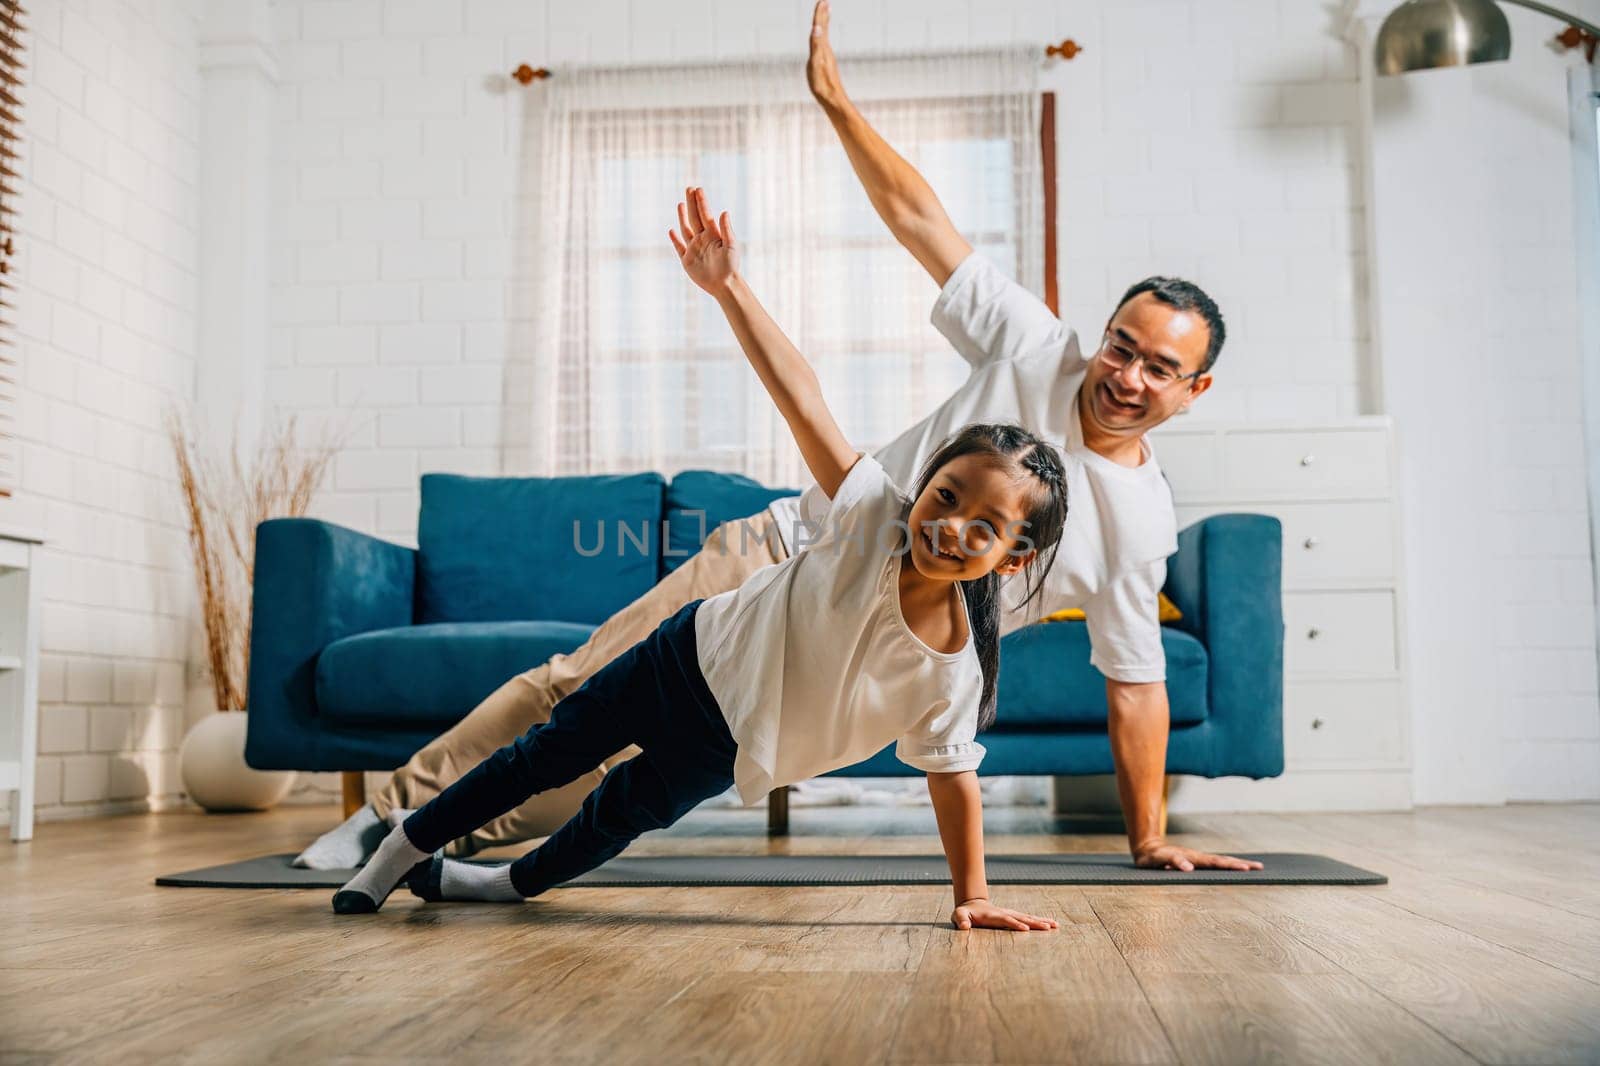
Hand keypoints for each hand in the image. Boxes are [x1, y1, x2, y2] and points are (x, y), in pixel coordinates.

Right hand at [669, 186, 738, 296]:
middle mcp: (702, 239)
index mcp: (713, 235)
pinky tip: (671, 230)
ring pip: (686, 229)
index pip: (705, 214)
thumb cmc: (731, 266)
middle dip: (691, 203)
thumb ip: (726, 229)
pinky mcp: (687, 260)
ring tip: (680, 204)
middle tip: (689, 188)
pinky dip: (675, 239)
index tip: (698, 189)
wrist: (724, 285)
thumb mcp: (731, 246)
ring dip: (682, 217)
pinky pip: (679, 247)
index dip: (701, 202)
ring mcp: (694, 249)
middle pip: (694, 218)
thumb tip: (724, 212)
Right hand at [806, 1, 845, 111]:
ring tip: (825, 14)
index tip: (822, 0)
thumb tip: (817, 27)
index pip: (821, 27)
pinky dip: (823, 37)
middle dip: (823, 14)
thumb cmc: (823, 84)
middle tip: (824, 1)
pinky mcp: (825, 64)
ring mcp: (826, 57)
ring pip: (825, 36)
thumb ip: (816, 45)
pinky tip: (822, 40)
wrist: (833, 100)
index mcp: (823, 48)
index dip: (820, 14)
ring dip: (824, 23)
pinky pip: (823, 45)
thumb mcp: (816, 64)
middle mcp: (826, 50)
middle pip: (824, 29)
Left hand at [951, 898, 1058, 931]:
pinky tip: (1051, 925)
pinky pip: (1029, 919)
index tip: (1026, 929)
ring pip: (1028, 917)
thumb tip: (964, 927)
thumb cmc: (964, 913)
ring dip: (1041, 921)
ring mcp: (1011, 914)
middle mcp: (1004, 913)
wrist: (972, 904)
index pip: (1005, 920)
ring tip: (1055, 925)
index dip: (1015, 924)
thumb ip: (960, 920)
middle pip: (1022, 917)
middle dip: (1034, 922)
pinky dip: (1040, 921)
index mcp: (992, 915)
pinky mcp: (1014, 916)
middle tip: (1048, 927)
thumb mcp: (958, 915)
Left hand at [1132, 840, 1263, 871]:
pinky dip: (1228, 866)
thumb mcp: (1159, 859)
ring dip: (1237, 864)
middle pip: (1223, 861)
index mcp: (1192, 858)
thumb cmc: (1152, 857)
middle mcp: (1198, 858)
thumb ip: (1173, 861)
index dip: (1229, 866)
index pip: (1215, 862)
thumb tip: (1189, 869)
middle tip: (1260, 868)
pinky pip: (1215, 865)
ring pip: (1221, 861)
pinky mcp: (1197, 863)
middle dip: (1241, 864)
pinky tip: (1237, 870)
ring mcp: (1198, 860)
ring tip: (1255, 867)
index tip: (1245, 869)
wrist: (1147, 849)